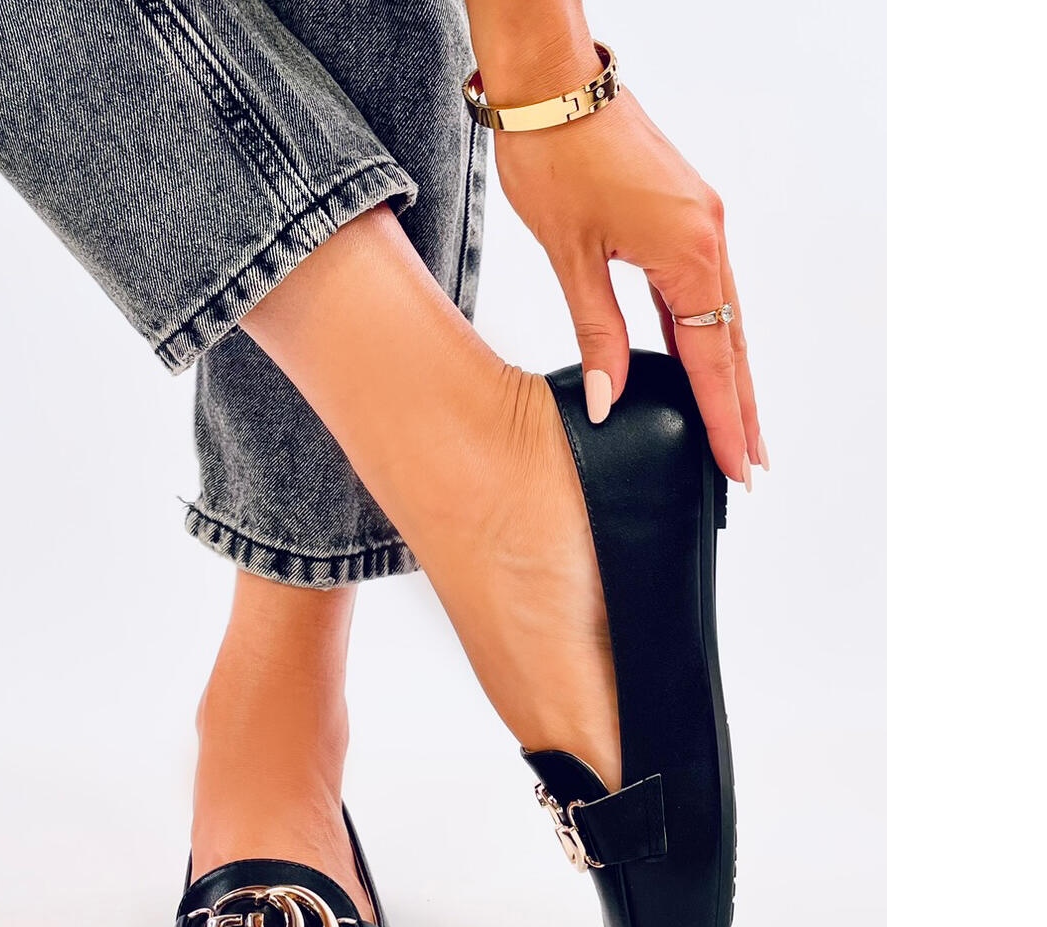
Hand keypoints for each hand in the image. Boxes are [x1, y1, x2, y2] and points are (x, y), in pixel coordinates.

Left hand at [493, 86, 763, 483]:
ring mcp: (700, 224)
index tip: (738, 466)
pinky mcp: (683, 215)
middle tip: (753, 464)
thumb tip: (608, 400)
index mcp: (688, 251)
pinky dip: (705, 334)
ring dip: (727, 374)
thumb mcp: (572, 258)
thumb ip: (597, 334)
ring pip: (721, 318)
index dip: (724, 418)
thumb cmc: (555, 156)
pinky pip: (702, 289)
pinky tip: (700, 364)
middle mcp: (707, 237)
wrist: (552, 82)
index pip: (714, 359)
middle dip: (740, 407)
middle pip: (731, 343)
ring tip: (735, 426)